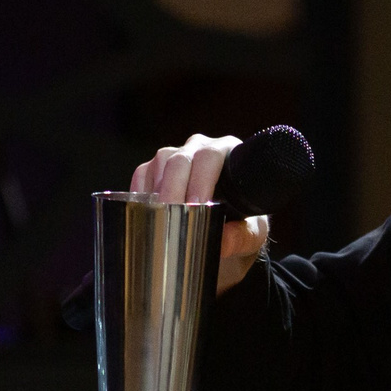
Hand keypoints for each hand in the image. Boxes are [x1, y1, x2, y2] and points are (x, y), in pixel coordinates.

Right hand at [129, 135, 266, 292]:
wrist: (224, 237)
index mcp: (229, 154)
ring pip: (161, 162)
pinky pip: (143, 173)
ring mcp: (176, 155)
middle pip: (180, 159)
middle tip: (172, 216)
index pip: (211, 157)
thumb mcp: (250, 236)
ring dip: (158, 190)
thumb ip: (242, 238)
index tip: (197, 206)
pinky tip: (146, 210)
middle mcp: (201, 149)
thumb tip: (222, 241)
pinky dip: (140, 191)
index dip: (201, 179)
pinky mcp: (155, 169)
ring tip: (160, 217)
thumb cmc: (241, 227)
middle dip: (174, 188)